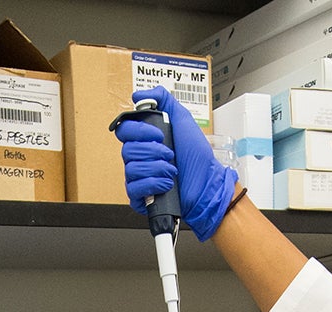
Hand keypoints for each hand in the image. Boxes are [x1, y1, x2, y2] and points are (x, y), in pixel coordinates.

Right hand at [115, 86, 237, 241]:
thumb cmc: (197, 156)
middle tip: (170, 154)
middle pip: (127, 150)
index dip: (139, 131)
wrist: (207, 182)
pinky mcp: (140, 196)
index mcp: (145, 139)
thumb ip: (164, 100)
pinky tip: (167, 184)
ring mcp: (138, 177)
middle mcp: (139, 157)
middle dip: (153, 151)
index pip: (124, 130)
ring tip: (172, 170)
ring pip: (131, 169)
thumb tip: (140, 94)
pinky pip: (133, 188)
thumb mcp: (183, 119)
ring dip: (157, 168)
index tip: (159, 134)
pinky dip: (153, 184)